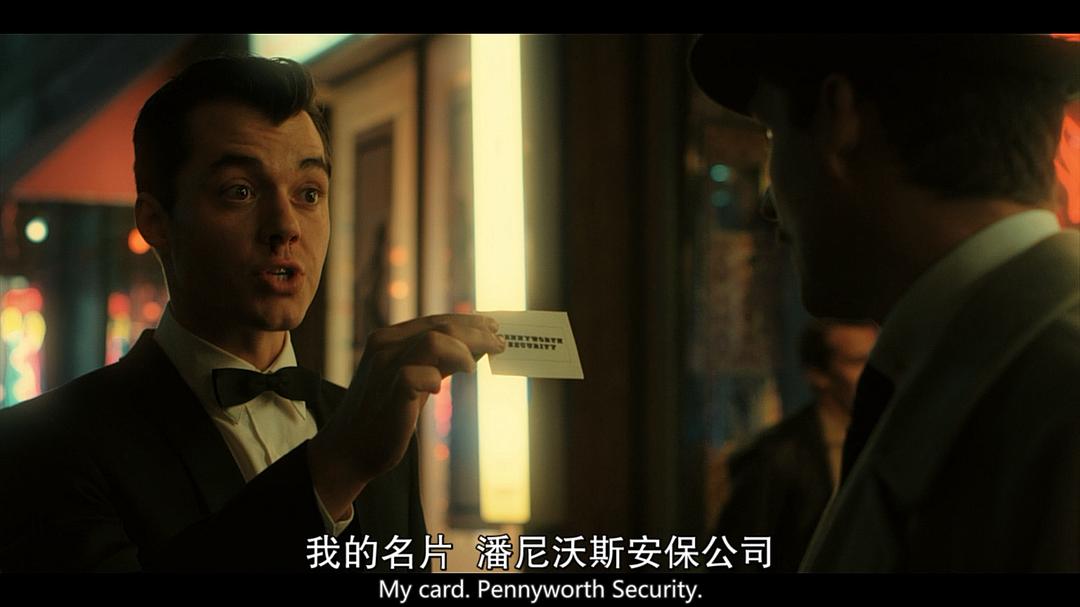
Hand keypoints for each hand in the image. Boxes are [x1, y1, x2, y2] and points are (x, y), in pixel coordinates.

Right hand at [308, 314, 504, 517]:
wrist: (347, 451)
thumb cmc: (383, 415)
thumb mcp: (412, 381)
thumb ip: (436, 362)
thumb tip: (473, 349)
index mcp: (388, 339)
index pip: (435, 320)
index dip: (468, 322)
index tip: (492, 328)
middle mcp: (385, 347)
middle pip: (441, 326)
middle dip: (476, 333)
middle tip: (499, 344)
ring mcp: (385, 368)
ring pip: (433, 341)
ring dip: (463, 351)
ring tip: (473, 368)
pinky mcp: (389, 393)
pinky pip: (416, 375)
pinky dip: (434, 378)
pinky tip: (439, 388)